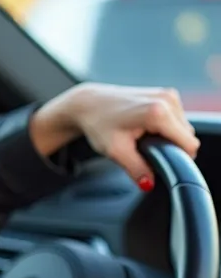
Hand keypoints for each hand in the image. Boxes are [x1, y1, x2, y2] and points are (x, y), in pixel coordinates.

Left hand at [30, 83, 199, 188]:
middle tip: (144, 147)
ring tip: (142, 136)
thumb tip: (148, 184)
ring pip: (183, 128)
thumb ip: (136, 169)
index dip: (178, 157)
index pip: (189, 144)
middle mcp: (167, 100)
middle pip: (187, 136)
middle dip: (170, 147)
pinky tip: (145, 128)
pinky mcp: (166, 93)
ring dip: (168, 136)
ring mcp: (167, 94)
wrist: (88, 104)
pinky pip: (176, 119)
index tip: (159, 160)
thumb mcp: (115, 151)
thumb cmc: (98, 124)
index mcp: (158, 112)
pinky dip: (165, 126)